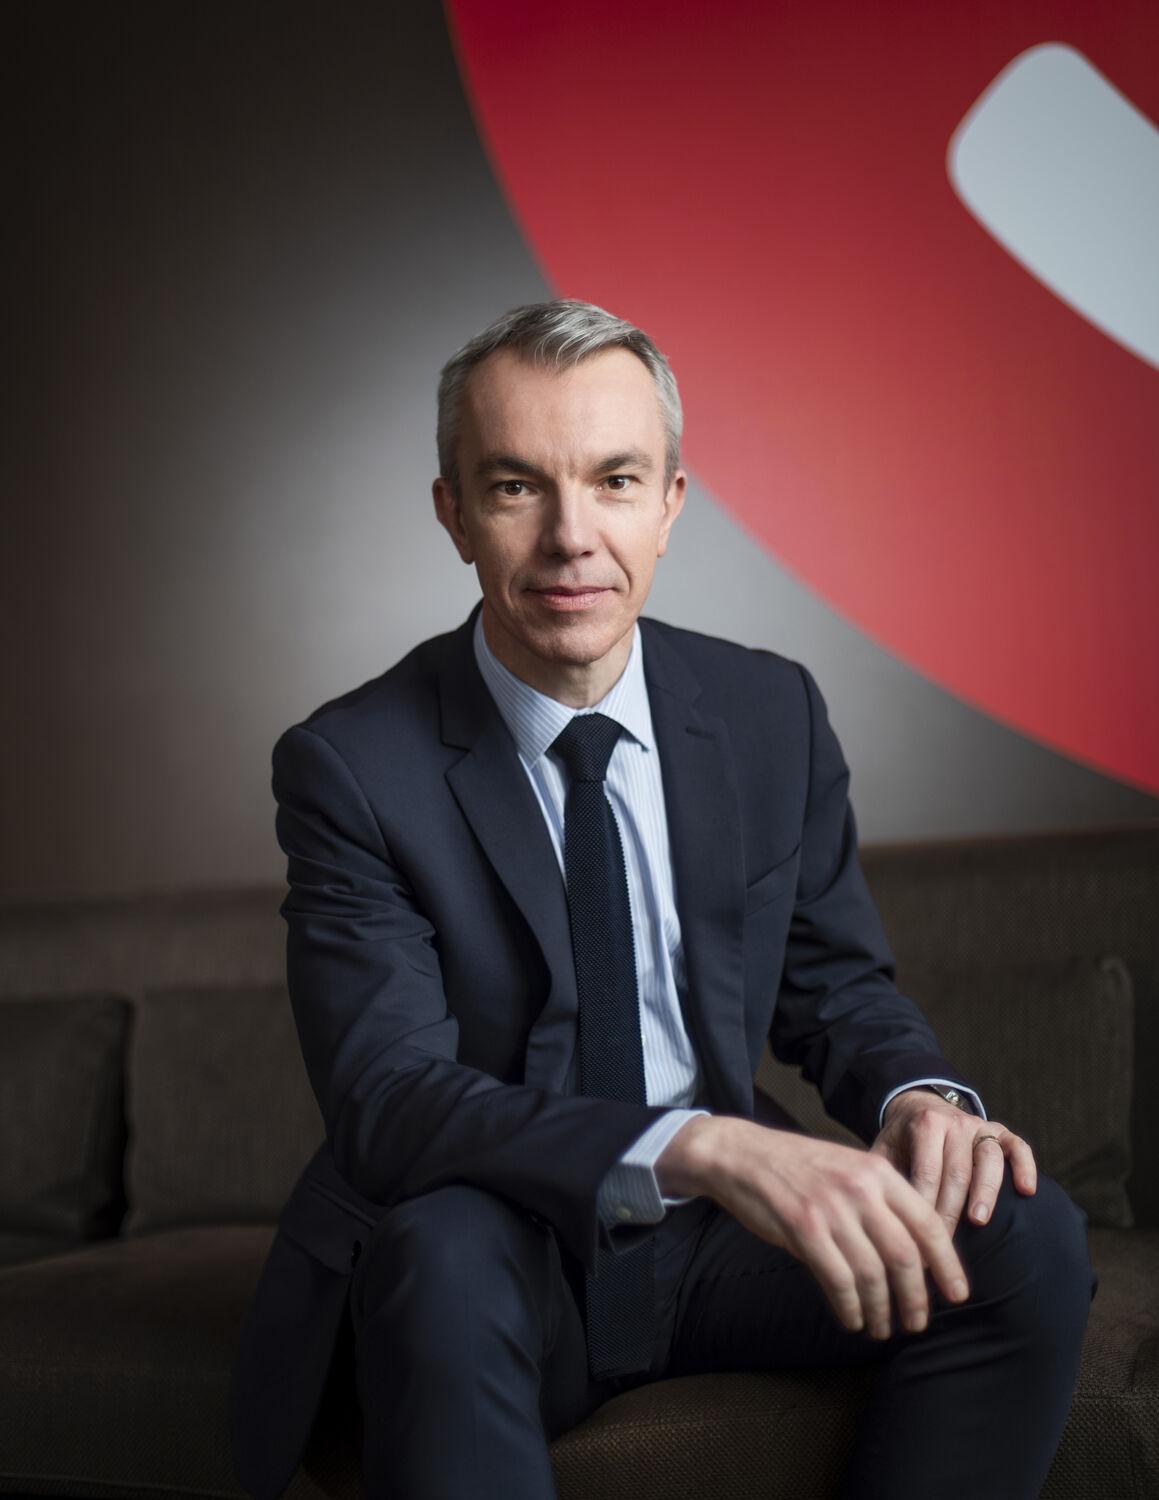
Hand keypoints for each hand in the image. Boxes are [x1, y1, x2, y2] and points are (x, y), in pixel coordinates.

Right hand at [656, 1115, 969, 1340]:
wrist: (742, 1155)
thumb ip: (881, 1202)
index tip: (957, 1293)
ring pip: (872, 1274)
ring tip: (883, 1328)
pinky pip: (837, 1280)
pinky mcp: (802, 1228)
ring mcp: (830, 1208)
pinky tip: (853, 1319)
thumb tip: (917, 1254)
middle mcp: (859, 1188)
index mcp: (878, 1172)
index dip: (947, 1264)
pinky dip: (850, 1308)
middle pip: (905, 1255)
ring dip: (882, 1310)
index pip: (928, 1223)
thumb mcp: (848, 1169)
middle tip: (918, 1322)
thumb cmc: (798, 1167)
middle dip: (917, 1297)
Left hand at [871, 1088, 1036, 1236]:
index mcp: (926, 1124)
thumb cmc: (901, 1141)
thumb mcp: (885, 1151)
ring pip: (988, 1159)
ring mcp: (980, 1126)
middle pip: (957, 1172)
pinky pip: (1018, 1146)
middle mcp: (955, 1123)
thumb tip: (880, 1222)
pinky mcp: (1000, 1132)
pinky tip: (1026, 1191)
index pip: (927, 1172)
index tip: (917, 1241)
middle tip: (944, 1247)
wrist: (919, 1106)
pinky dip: (1025, 1166)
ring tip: (979, 1221)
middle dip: (950, 1211)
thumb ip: (883, 1177)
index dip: (924, 1208)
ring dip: (986, 1192)